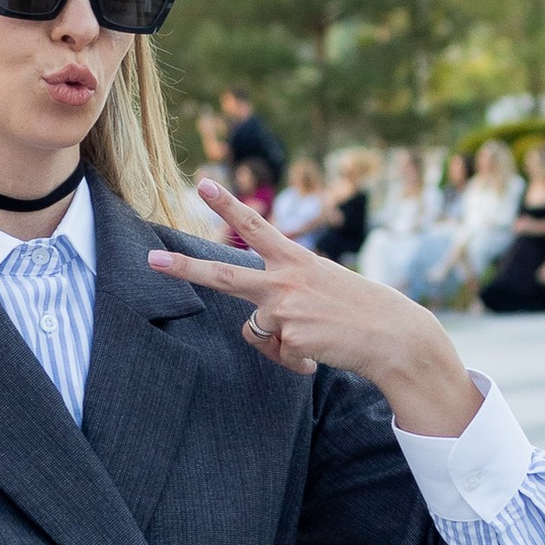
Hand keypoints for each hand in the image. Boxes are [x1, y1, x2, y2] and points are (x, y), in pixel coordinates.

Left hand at [148, 176, 478, 436]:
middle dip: (184, 268)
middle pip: (224, 276)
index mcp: (296, 260)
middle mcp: (285, 280)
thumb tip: (259, 326)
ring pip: (254, 332)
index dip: (228, 205)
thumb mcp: (322, 287)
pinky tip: (323, 352)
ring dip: (279, 343)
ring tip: (316, 339)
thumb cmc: (358, 311)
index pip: (256, 226)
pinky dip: (297, 360)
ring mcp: (285, 309)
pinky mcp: (290, 337)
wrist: (392, 335)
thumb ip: (286, 294)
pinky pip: (277, 354)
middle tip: (152, 260)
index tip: (203, 184)